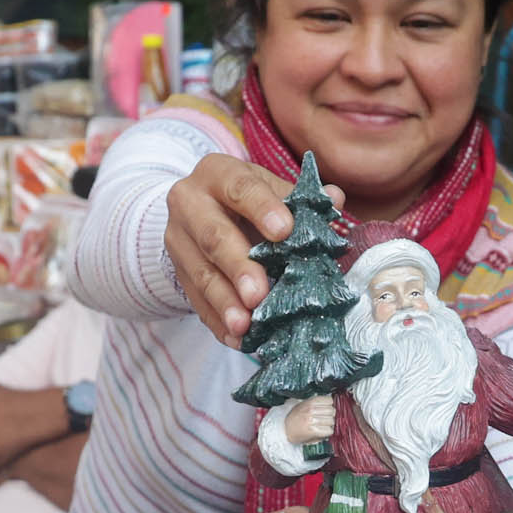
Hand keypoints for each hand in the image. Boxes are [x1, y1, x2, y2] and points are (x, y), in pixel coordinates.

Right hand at [164, 156, 341, 346]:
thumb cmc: (246, 197)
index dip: (262, 208)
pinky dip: (217, 322)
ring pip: (200, 274)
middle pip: (213, 236)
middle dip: (238, 267)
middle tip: (260, 294)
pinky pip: (195, 300)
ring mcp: (178, 240)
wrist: (197, 206)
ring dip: (224, 303)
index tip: (285, 231)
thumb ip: (299, 197)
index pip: (240, 188)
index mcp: (217, 173)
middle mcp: (189, 203)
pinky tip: (236, 339)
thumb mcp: (268, 187)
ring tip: (245, 326)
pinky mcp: (177, 271)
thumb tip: (335, 199)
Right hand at [282, 395, 336, 444]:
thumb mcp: (304, 405)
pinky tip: (322, 431)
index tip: (326, 408)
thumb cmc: (295, 417)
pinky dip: (327, 432)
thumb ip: (316, 403)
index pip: (329, 400)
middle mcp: (311, 410)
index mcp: (309, 402)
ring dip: (329, 424)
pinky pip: (329, 430)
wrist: (285, 429)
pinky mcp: (314, 431)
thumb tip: (331, 404)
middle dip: (330, 415)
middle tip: (325, 418)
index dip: (329, 405)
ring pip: (332, 421)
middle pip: (332, 411)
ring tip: (322, 425)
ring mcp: (312, 421)